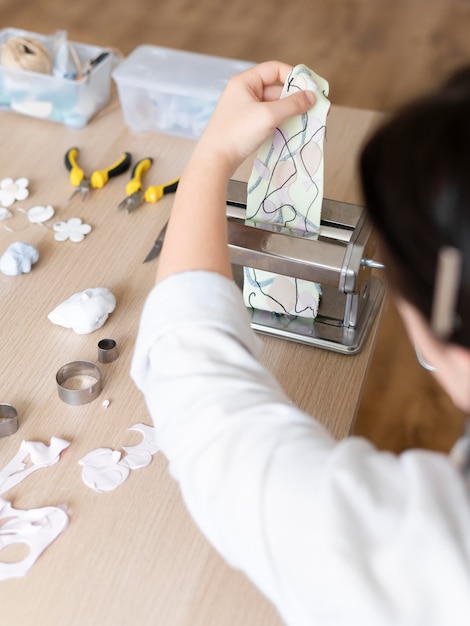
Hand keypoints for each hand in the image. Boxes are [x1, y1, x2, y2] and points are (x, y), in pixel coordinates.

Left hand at [196, 60, 315, 176]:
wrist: (215, 160)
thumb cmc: (237, 133)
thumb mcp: (268, 115)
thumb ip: (292, 104)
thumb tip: (312, 97)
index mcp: (245, 82)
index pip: (274, 69)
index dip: (293, 76)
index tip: (309, 88)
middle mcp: (243, 93)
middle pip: (276, 89)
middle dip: (294, 98)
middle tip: (312, 108)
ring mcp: (244, 110)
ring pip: (273, 106)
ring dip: (289, 113)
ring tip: (304, 122)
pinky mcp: (246, 126)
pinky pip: (268, 119)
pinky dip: (280, 123)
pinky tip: (290, 131)